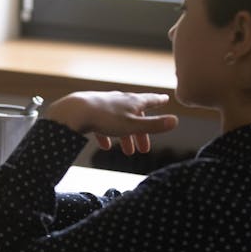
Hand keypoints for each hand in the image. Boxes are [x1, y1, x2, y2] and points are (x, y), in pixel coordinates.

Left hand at [45, 91, 178, 154]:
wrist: (75, 111)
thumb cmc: (106, 118)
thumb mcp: (133, 125)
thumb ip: (154, 125)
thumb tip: (176, 121)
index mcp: (132, 101)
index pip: (150, 100)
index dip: (158, 101)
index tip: (165, 99)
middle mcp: (119, 100)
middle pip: (135, 115)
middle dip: (141, 132)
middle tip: (144, 149)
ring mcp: (105, 104)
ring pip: (119, 121)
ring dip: (125, 136)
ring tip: (127, 152)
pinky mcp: (91, 111)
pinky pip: (102, 124)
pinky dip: (107, 135)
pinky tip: (106, 146)